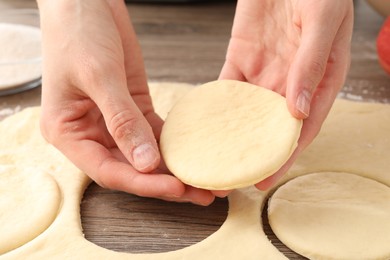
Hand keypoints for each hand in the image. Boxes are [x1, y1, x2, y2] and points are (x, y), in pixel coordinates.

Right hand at [38, 0, 214, 204]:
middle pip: (130, 168)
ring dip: (173, 168)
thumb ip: (122, 121)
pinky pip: (154, 132)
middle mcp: (89, 133)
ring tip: (204, 181)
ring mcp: (113, 121)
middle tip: (201, 193)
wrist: (85, 0)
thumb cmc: (76, 32)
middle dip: (165, 182)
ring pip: (145, 154)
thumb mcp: (99, 76)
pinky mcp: (133, 107)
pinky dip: (173, 144)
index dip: (142, 183)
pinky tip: (194, 153)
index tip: (176, 189)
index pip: (108, 171)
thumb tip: (146, 162)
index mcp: (68, 132)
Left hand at [220, 0, 353, 188]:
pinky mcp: (241, 57)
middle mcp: (290, 82)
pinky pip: (226, 86)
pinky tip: (205, 122)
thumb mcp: (322, 23)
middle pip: (270, 126)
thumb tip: (300, 110)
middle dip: (254, 152)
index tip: (266, 177)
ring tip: (215, 158)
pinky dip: (216, 105)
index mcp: (319, 80)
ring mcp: (264, 71)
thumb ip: (312, 64)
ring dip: (232, 134)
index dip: (285, 155)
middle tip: (233, 178)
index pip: (302, 127)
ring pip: (246, 111)